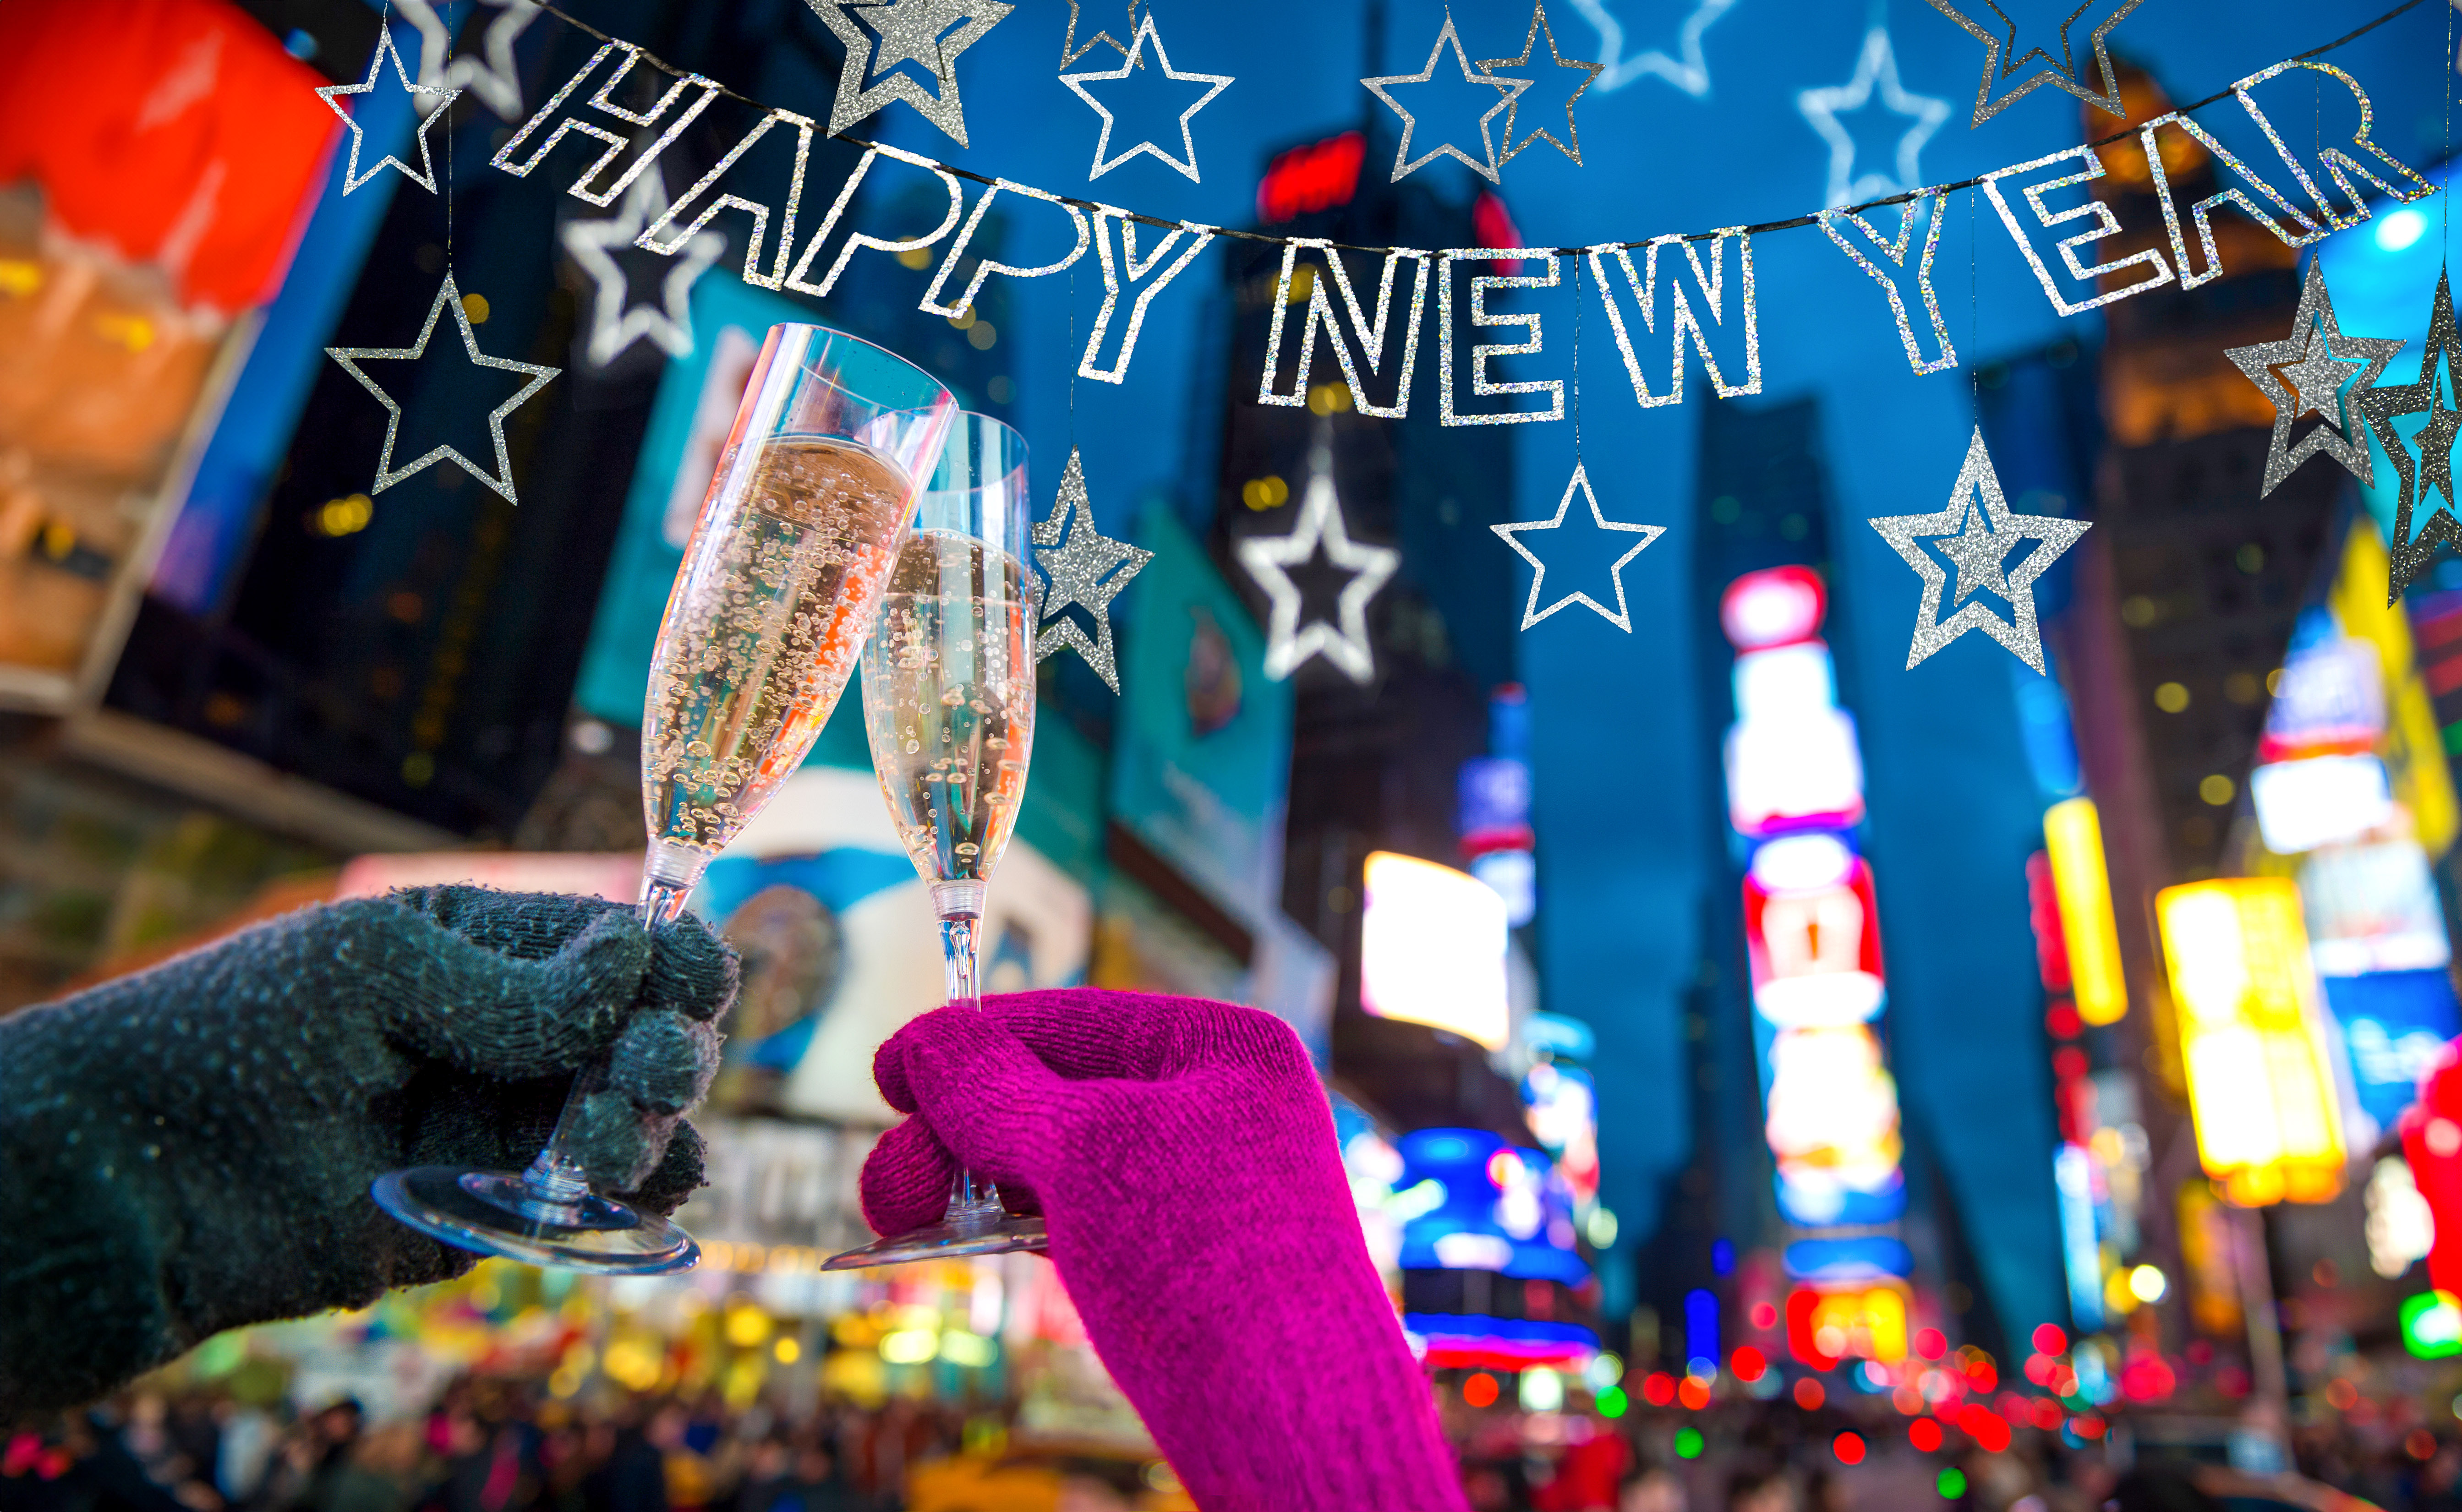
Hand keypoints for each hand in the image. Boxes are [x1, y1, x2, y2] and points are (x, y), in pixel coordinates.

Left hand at [0, 886, 734, 1416]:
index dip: (677, 959)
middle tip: (635, 1077)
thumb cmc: (235, 1040)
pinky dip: (638, 1200)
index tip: (685, 987)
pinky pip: (600, 1206)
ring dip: (658, 1126)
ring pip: (646, 1121)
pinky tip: (625, 1193)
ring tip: (604, 1145)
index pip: (628, 943)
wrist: (139, 1184)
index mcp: (493, 948)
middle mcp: (518, 1035)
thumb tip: (635, 955)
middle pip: (656, 1032)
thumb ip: (510, 982)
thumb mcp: (370, 972)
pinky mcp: (497, 1212)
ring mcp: (511, 1125)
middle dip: (670, 1050)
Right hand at [861, 990, 1466, 1511]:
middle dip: (957, 1132)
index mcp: (1225, 1048)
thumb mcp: (1082, 1155)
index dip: (970, 1042)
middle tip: (887, 1188)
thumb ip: (994, 1092)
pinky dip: (1011, 1223)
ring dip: (970, 1182)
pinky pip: (1078, 1214)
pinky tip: (957, 1241)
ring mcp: (1201, 1182)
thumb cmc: (1201, 1264)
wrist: (1289, 1420)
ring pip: (1057, 1160)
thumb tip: (927, 1043)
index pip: (1072, 1021)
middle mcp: (1220, 1104)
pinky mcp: (1180, 1256)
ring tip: (897, 1221)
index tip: (888, 1074)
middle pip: (1053, 1093)